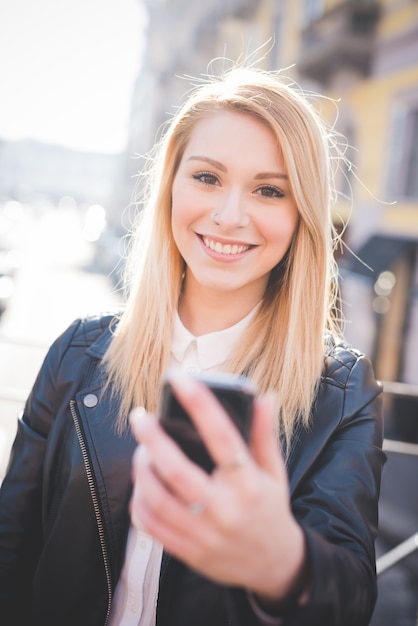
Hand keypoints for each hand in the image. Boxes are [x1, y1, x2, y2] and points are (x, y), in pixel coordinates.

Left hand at [130, 371, 305, 600]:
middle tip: (140, 416)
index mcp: (249, 484)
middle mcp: (225, 509)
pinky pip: (152, 526)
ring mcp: (204, 534)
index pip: (222, 437)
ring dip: (142, 470)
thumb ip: (264, 434)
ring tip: (140, 450)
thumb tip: (264, 396)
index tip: (179, 378)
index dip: (200, 404)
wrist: (274, 566)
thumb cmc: (271, 509)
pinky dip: (139, 502)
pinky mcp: (189, 552)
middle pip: (178, 470)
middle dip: (153, 439)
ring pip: (159, 499)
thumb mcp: (274, 471)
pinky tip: (141, 484)